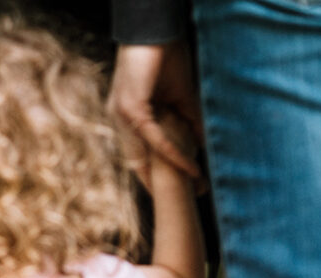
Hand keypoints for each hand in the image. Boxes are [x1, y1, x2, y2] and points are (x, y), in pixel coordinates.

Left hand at [108, 42, 202, 190]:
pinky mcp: (130, 108)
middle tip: (185, 203)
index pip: (139, 156)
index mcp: (126, 120)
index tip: (176, 195)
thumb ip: (189, 122)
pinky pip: (154, 139)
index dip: (156, 176)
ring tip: (190, 191)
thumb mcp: (181, 98)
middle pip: (137, 164)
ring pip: (144, 155)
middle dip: (160, 186)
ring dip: (167, 176)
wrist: (155, 32)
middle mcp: (119, 121)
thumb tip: (201, 146)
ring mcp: (121, 116)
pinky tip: (190, 167)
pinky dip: (172, 154)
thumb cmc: (166, 59)